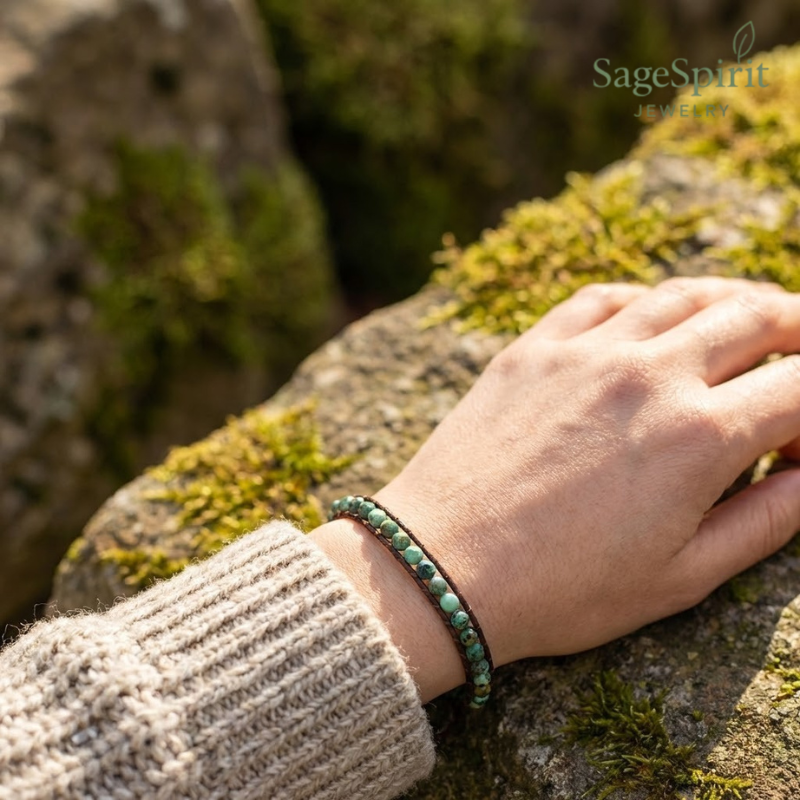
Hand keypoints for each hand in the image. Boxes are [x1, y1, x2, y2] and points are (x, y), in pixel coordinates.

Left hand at [312, 277, 799, 701]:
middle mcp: (648, 374)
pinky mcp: (533, 347)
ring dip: (732, 300)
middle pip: (756, 316)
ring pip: (684, 294)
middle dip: (798, 329)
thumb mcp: (681, 578)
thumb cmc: (560, 589)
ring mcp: (585, 352)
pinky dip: (645, 300)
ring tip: (748, 320)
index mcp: (698, 435)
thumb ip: (767, 520)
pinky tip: (651, 319)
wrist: (441, 568)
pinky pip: (604, 297)